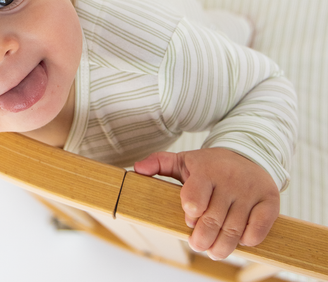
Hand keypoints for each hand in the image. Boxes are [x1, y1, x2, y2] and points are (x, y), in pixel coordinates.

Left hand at [134, 148, 279, 259]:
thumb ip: (159, 163)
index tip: (189, 219)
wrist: (249, 155)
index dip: (190, 214)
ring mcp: (250, 192)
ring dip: (222, 247)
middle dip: (202, 239)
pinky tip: (239, 240)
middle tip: (197, 244)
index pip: (194, 199)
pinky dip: (247, 241)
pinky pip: (258, 230)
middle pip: (213, 221)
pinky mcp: (269, 202)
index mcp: (206, 171)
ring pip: (234, 230)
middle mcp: (229, 180)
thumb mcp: (184, 160)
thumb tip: (136, 170)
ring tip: (213, 250)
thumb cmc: (211, 165)